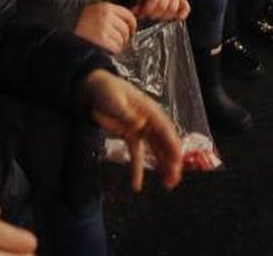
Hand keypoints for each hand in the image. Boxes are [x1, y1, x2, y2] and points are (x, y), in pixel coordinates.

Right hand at [74, 2, 137, 53]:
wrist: (70, 40)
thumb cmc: (84, 28)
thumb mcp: (96, 14)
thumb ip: (112, 15)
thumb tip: (132, 23)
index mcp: (105, 6)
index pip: (128, 15)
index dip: (132, 25)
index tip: (132, 30)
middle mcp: (105, 14)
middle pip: (126, 29)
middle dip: (123, 37)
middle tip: (113, 40)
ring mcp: (103, 27)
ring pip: (122, 40)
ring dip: (116, 45)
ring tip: (105, 43)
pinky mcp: (102, 39)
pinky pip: (116, 48)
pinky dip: (112, 51)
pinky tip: (103, 48)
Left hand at [80, 69, 183, 191]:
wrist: (94, 88)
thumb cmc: (107, 89)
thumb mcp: (115, 98)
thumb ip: (126, 112)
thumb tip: (140, 123)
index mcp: (150, 110)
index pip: (166, 130)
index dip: (173, 146)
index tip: (178, 161)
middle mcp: (149, 121)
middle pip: (165, 143)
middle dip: (171, 161)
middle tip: (173, 180)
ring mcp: (141, 130)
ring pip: (156, 151)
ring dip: (162, 167)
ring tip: (167, 185)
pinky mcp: (131, 136)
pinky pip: (137, 155)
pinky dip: (138, 169)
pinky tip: (137, 185)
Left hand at [133, 0, 189, 20]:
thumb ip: (139, 2)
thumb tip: (134, 13)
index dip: (147, 10)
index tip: (142, 14)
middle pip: (163, 6)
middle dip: (155, 14)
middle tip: (149, 16)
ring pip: (174, 9)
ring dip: (165, 16)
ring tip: (158, 16)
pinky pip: (186, 8)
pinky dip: (180, 15)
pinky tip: (172, 17)